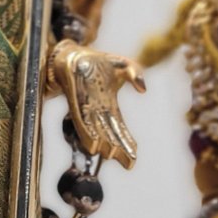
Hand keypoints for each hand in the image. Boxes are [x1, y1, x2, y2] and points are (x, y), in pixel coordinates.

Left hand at [48, 41, 143, 167]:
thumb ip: (135, 73)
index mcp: (110, 106)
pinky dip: (87, 132)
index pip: (121, 128)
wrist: (74, 53)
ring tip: (110, 156)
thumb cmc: (98, 61)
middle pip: (110, 134)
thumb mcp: (123, 65)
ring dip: (102, 143)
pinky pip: (81, 119)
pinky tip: (92, 143)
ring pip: (96, 130)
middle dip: (119, 149)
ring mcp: (86, 106)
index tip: (134, 157)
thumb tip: (143, 89)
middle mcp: (98, 110)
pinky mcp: (74, 101)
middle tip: (128, 164)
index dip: (128, 142)